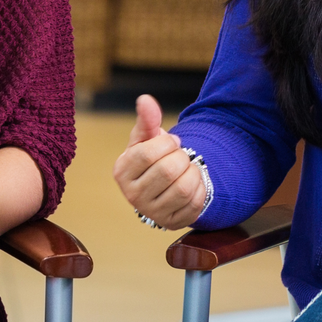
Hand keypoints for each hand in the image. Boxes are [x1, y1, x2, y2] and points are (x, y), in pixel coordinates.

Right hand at [112, 94, 207, 229]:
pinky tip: (192, 183)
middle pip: (167, 171)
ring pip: (183, 188)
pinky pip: (194, 203)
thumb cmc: (152, 157)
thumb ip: (147, 119)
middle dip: (181, 157)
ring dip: (192, 172)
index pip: (147, 153)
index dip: (166, 143)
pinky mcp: (172, 222)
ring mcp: (152, 212)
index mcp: (122, 172)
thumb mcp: (147, 138)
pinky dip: (199, 188)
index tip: (171, 142)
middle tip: (180, 156)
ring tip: (187, 168)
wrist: (163, 185)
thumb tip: (145, 99)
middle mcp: (132, 196)